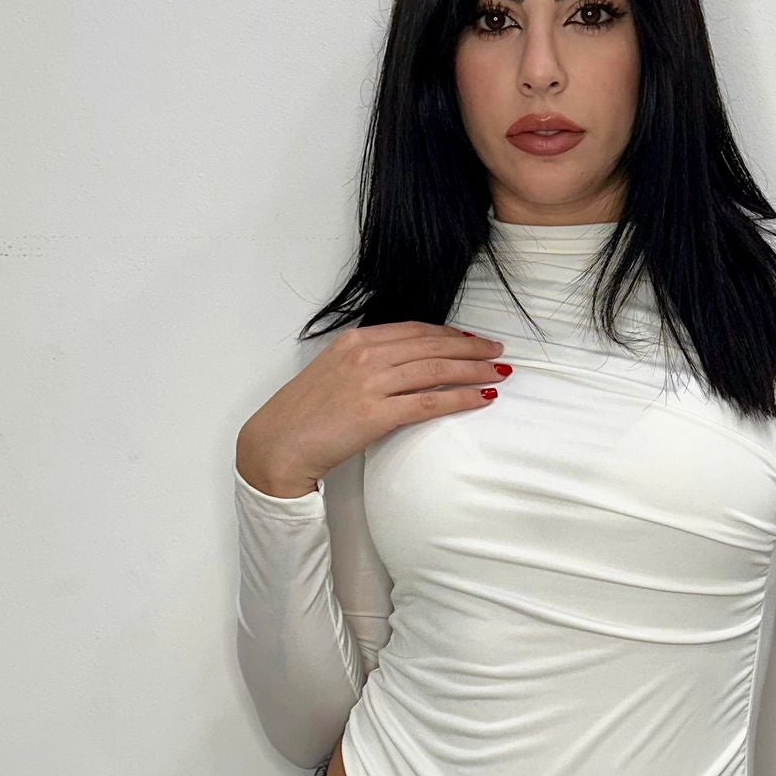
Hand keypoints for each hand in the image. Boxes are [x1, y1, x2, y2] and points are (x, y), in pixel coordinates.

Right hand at [236, 321, 509, 496]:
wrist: (278, 445)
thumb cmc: (303, 417)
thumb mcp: (332, 374)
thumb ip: (364, 364)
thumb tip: (400, 367)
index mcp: (353, 341)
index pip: (414, 330)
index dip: (449, 334)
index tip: (472, 339)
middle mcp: (364, 355)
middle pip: (431, 345)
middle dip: (470, 348)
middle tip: (496, 352)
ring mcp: (371, 383)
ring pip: (436, 369)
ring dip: (473, 370)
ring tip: (498, 373)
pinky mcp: (377, 414)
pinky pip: (430, 402)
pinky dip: (461, 398)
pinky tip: (481, 398)